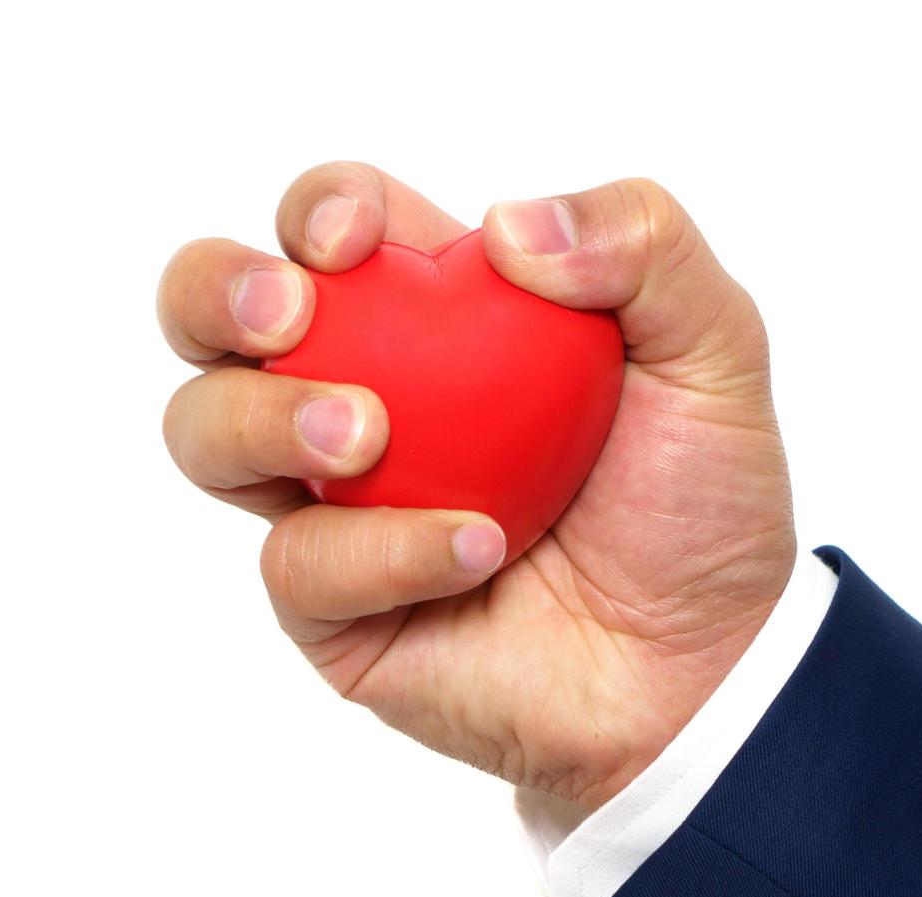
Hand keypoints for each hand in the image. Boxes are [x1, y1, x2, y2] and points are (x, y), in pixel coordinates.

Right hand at [158, 164, 795, 808]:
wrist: (703, 663)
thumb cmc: (699, 502)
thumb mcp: (714, 349)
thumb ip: (643, 244)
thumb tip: (507, 222)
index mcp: (442, 312)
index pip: (337, 226)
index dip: (321, 208)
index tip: (357, 237)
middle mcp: (369, 393)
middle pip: (217, 313)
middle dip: (217, 291)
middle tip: (287, 316)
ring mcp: (338, 503)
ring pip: (207, 433)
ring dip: (262, 415)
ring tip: (367, 435)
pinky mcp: (334, 608)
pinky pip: (299, 564)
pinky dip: (383, 549)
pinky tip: (477, 549)